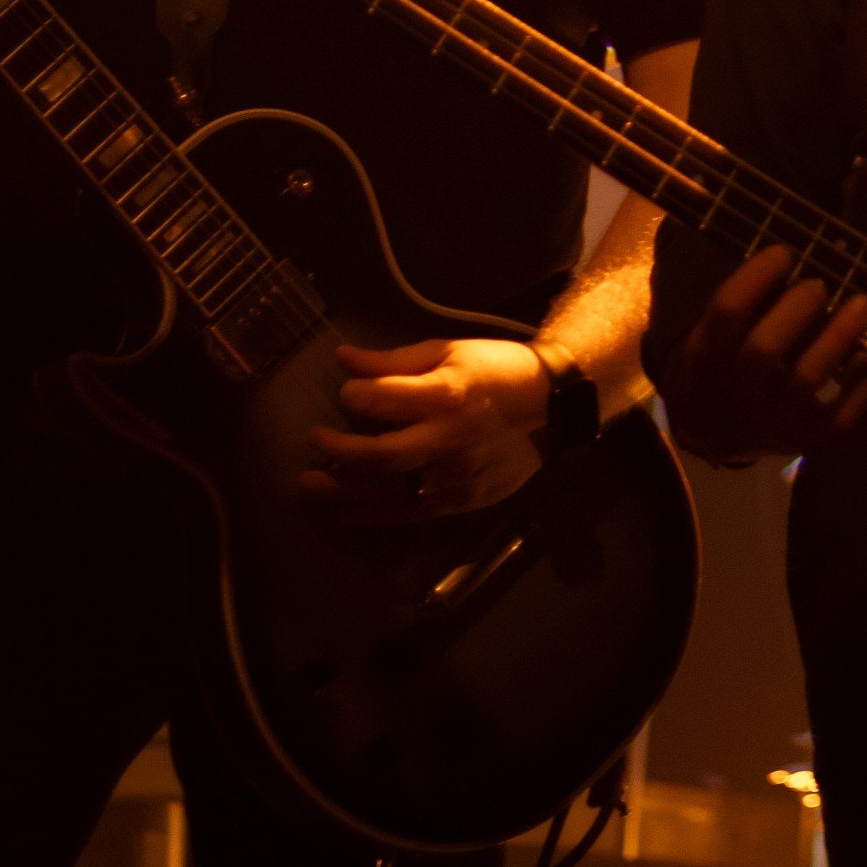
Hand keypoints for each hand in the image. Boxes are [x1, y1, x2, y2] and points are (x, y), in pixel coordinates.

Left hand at [300, 335, 551, 520]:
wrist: (554, 407)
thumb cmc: (498, 370)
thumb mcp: (449, 351)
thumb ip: (394, 361)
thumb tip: (344, 359)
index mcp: (445, 395)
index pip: (380, 400)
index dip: (353, 397)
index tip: (345, 394)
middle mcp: (447, 440)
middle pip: (379, 456)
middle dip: (337, 451)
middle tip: (313, 442)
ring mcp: (455, 476)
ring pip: (389, 492)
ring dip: (344, 490)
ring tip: (311, 482)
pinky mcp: (463, 501)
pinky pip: (410, 514)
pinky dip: (374, 516)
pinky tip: (347, 512)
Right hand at [661, 247, 866, 464]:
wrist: (714, 432)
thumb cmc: (723, 362)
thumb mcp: (714, 331)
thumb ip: (743, 298)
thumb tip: (786, 250)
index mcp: (709, 354)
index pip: (727, 313)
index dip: (757, 277)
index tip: (785, 252)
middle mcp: (739, 391)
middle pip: (764, 351)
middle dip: (797, 310)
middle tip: (820, 285)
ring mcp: (774, 421)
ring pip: (806, 380)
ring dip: (839, 338)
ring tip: (864, 303)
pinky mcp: (806, 441)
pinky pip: (838, 420)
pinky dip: (859, 390)